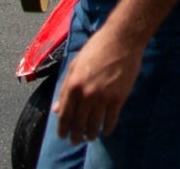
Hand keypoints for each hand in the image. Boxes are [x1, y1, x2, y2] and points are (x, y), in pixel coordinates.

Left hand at [51, 19, 143, 143]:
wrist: (122, 38)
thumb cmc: (96, 47)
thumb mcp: (75, 65)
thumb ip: (65, 88)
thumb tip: (56, 109)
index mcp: (73, 85)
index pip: (64, 115)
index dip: (62, 129)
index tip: (62, 136)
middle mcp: (87, 94)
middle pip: (78, 123)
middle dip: (75, 135)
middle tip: (75, 141)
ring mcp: (104, 97)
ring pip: (94, 124)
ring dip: (90, 134)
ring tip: (89, 137)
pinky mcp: (119, 97)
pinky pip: (111, 119)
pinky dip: (107, 128)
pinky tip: (105, 131)